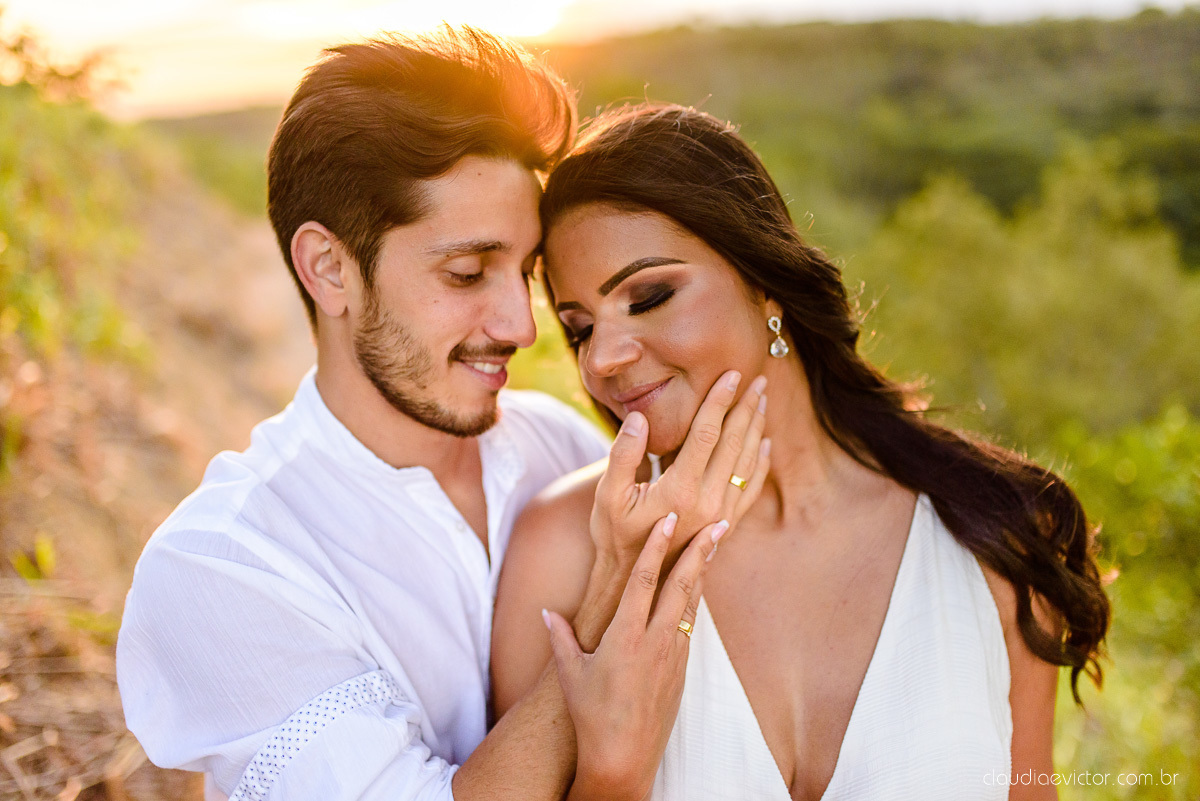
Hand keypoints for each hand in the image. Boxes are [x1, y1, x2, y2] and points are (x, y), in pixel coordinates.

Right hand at [545, 514, 726, 800]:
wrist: (623, 758)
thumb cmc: (591, 716)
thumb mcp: (570, 674)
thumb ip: (560, 637)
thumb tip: (546, 612)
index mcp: (626, 636)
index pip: (644, 580)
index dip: (656, 546)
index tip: (668, 519)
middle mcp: (655, 641)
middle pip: (682, 585)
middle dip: (700, 550)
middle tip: (718, 522)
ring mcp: (673, 655)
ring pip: (691, 603)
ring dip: (702, 571)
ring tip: (714, 544)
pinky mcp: (681, 669)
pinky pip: (690, 625)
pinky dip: (694, 601)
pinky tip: (697, 587)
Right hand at [591, 370, 770, 564]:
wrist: (635, 583)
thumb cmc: (616, 537)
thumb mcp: (609, 495)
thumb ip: (624, 454)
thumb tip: (639, 417)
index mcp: (680, 490)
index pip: (706, 433)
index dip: (719, 401)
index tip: (731, 375)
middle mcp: (708, 502)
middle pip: (734, 443)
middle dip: (746, 408)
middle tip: (758, 380)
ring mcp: (720, 516)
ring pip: (746, 463)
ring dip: (756, 430)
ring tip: (762, 402)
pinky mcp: (725, 526)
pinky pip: (750, 489)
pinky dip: (759, 464)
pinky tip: (764, 446)